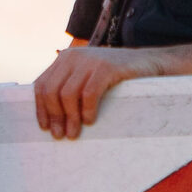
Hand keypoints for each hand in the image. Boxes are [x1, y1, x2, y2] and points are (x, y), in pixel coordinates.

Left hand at [31, 44, 166, 140]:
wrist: (150, 63)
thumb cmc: (117, 77)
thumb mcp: (88, 76)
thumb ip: (71, 86)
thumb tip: (52, 117)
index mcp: (65, 59)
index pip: (42, 84)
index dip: (41, 108)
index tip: (45, 127)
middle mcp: (73, 56)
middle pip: (51, 90)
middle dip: (54, 116)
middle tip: (60, 135)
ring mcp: (90, 60)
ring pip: (67, 94)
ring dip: (69, 118)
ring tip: (74, 133)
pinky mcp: (107, 67)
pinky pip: (89, 94)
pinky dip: (87, 110)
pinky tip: (90, 121)